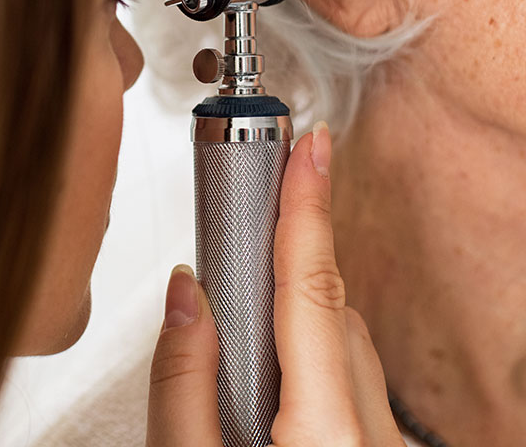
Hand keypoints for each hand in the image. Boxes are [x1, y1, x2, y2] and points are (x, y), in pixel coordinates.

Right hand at [146, 122, 404, 446]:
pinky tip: (270, 362)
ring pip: (344, 340)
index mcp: (326, 432)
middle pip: (330, 308)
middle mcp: (370, 433)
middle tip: (252, 209)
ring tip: (241, 306)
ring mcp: (382, 444)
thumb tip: (184, 294)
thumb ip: (181, 383)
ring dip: (296, 306)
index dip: (309, 205)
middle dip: (289, 253)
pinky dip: (312, 349)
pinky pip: (353, 376)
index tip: (312, 146)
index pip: (312, 287)